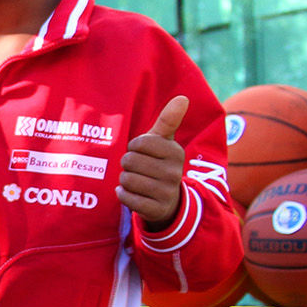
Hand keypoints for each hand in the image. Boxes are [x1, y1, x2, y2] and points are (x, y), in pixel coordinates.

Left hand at [116, 96, 187, 228]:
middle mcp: (174, 172)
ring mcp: (166, 192)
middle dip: (128, 165)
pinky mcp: (155, 209)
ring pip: (126, 179)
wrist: (167, 200)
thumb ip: (169, 120)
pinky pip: (126, 197)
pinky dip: (123, 195)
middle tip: (139, 169)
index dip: (134, 147)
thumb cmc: (159, 163)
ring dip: (125, 180)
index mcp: (175, 152)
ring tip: (138, 181)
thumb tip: (183, 97)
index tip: (143, 153)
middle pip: (129, 161)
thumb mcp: (164, 142)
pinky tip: (133, 193)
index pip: (138, 143)